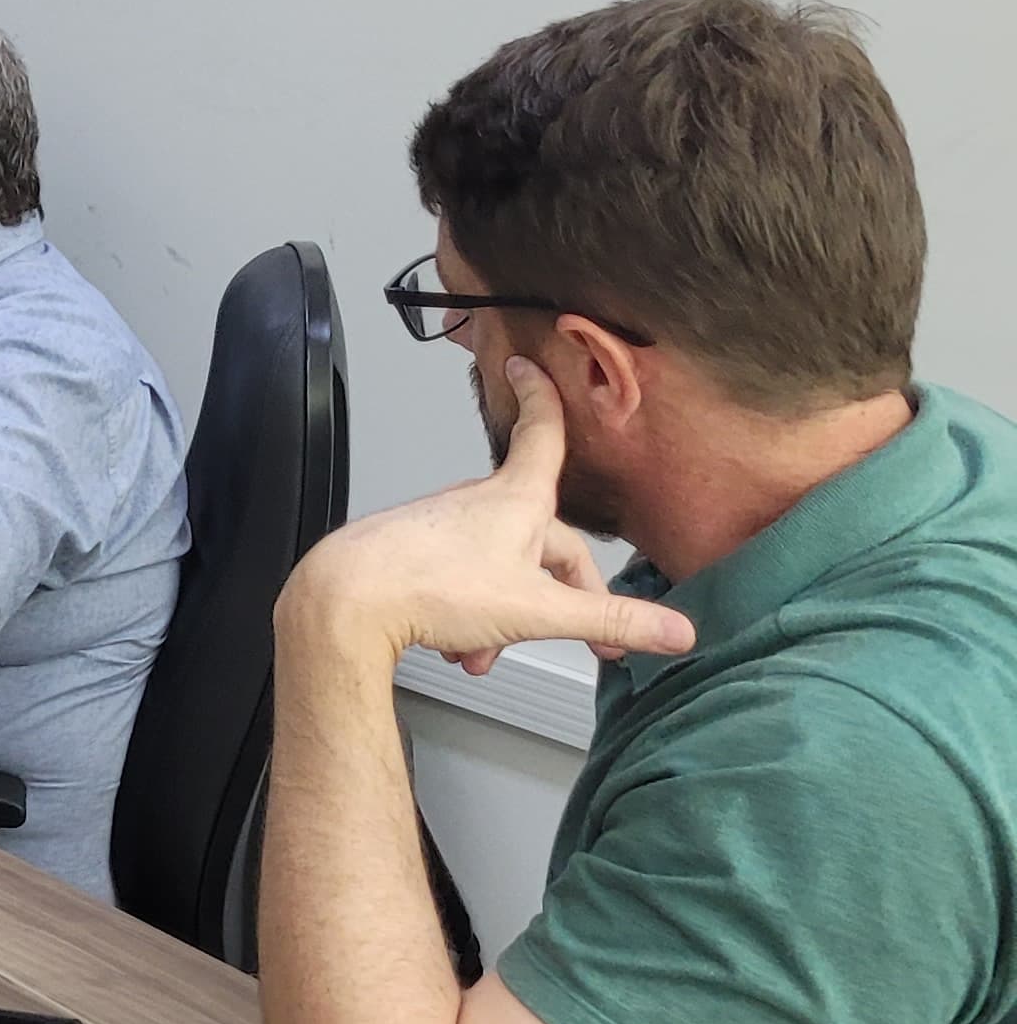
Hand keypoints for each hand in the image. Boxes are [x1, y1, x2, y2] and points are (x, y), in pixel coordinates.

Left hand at [279, 360, 699, 676]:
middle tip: (588, 639)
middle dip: (560, 593)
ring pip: (498, 571)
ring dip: (507, 617)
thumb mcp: (540, 610)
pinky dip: (469, 618)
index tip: (532, 369)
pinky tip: (459, 650)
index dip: (544, 400)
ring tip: (490, 654)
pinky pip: (459, 583)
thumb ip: (610, 618)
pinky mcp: (411, 553)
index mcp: (515, 500)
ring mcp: (440, 527)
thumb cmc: (433, 588)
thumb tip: (675, 628)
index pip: (542, 435)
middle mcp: (476, 504)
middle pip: (540, 538)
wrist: (348, 602)